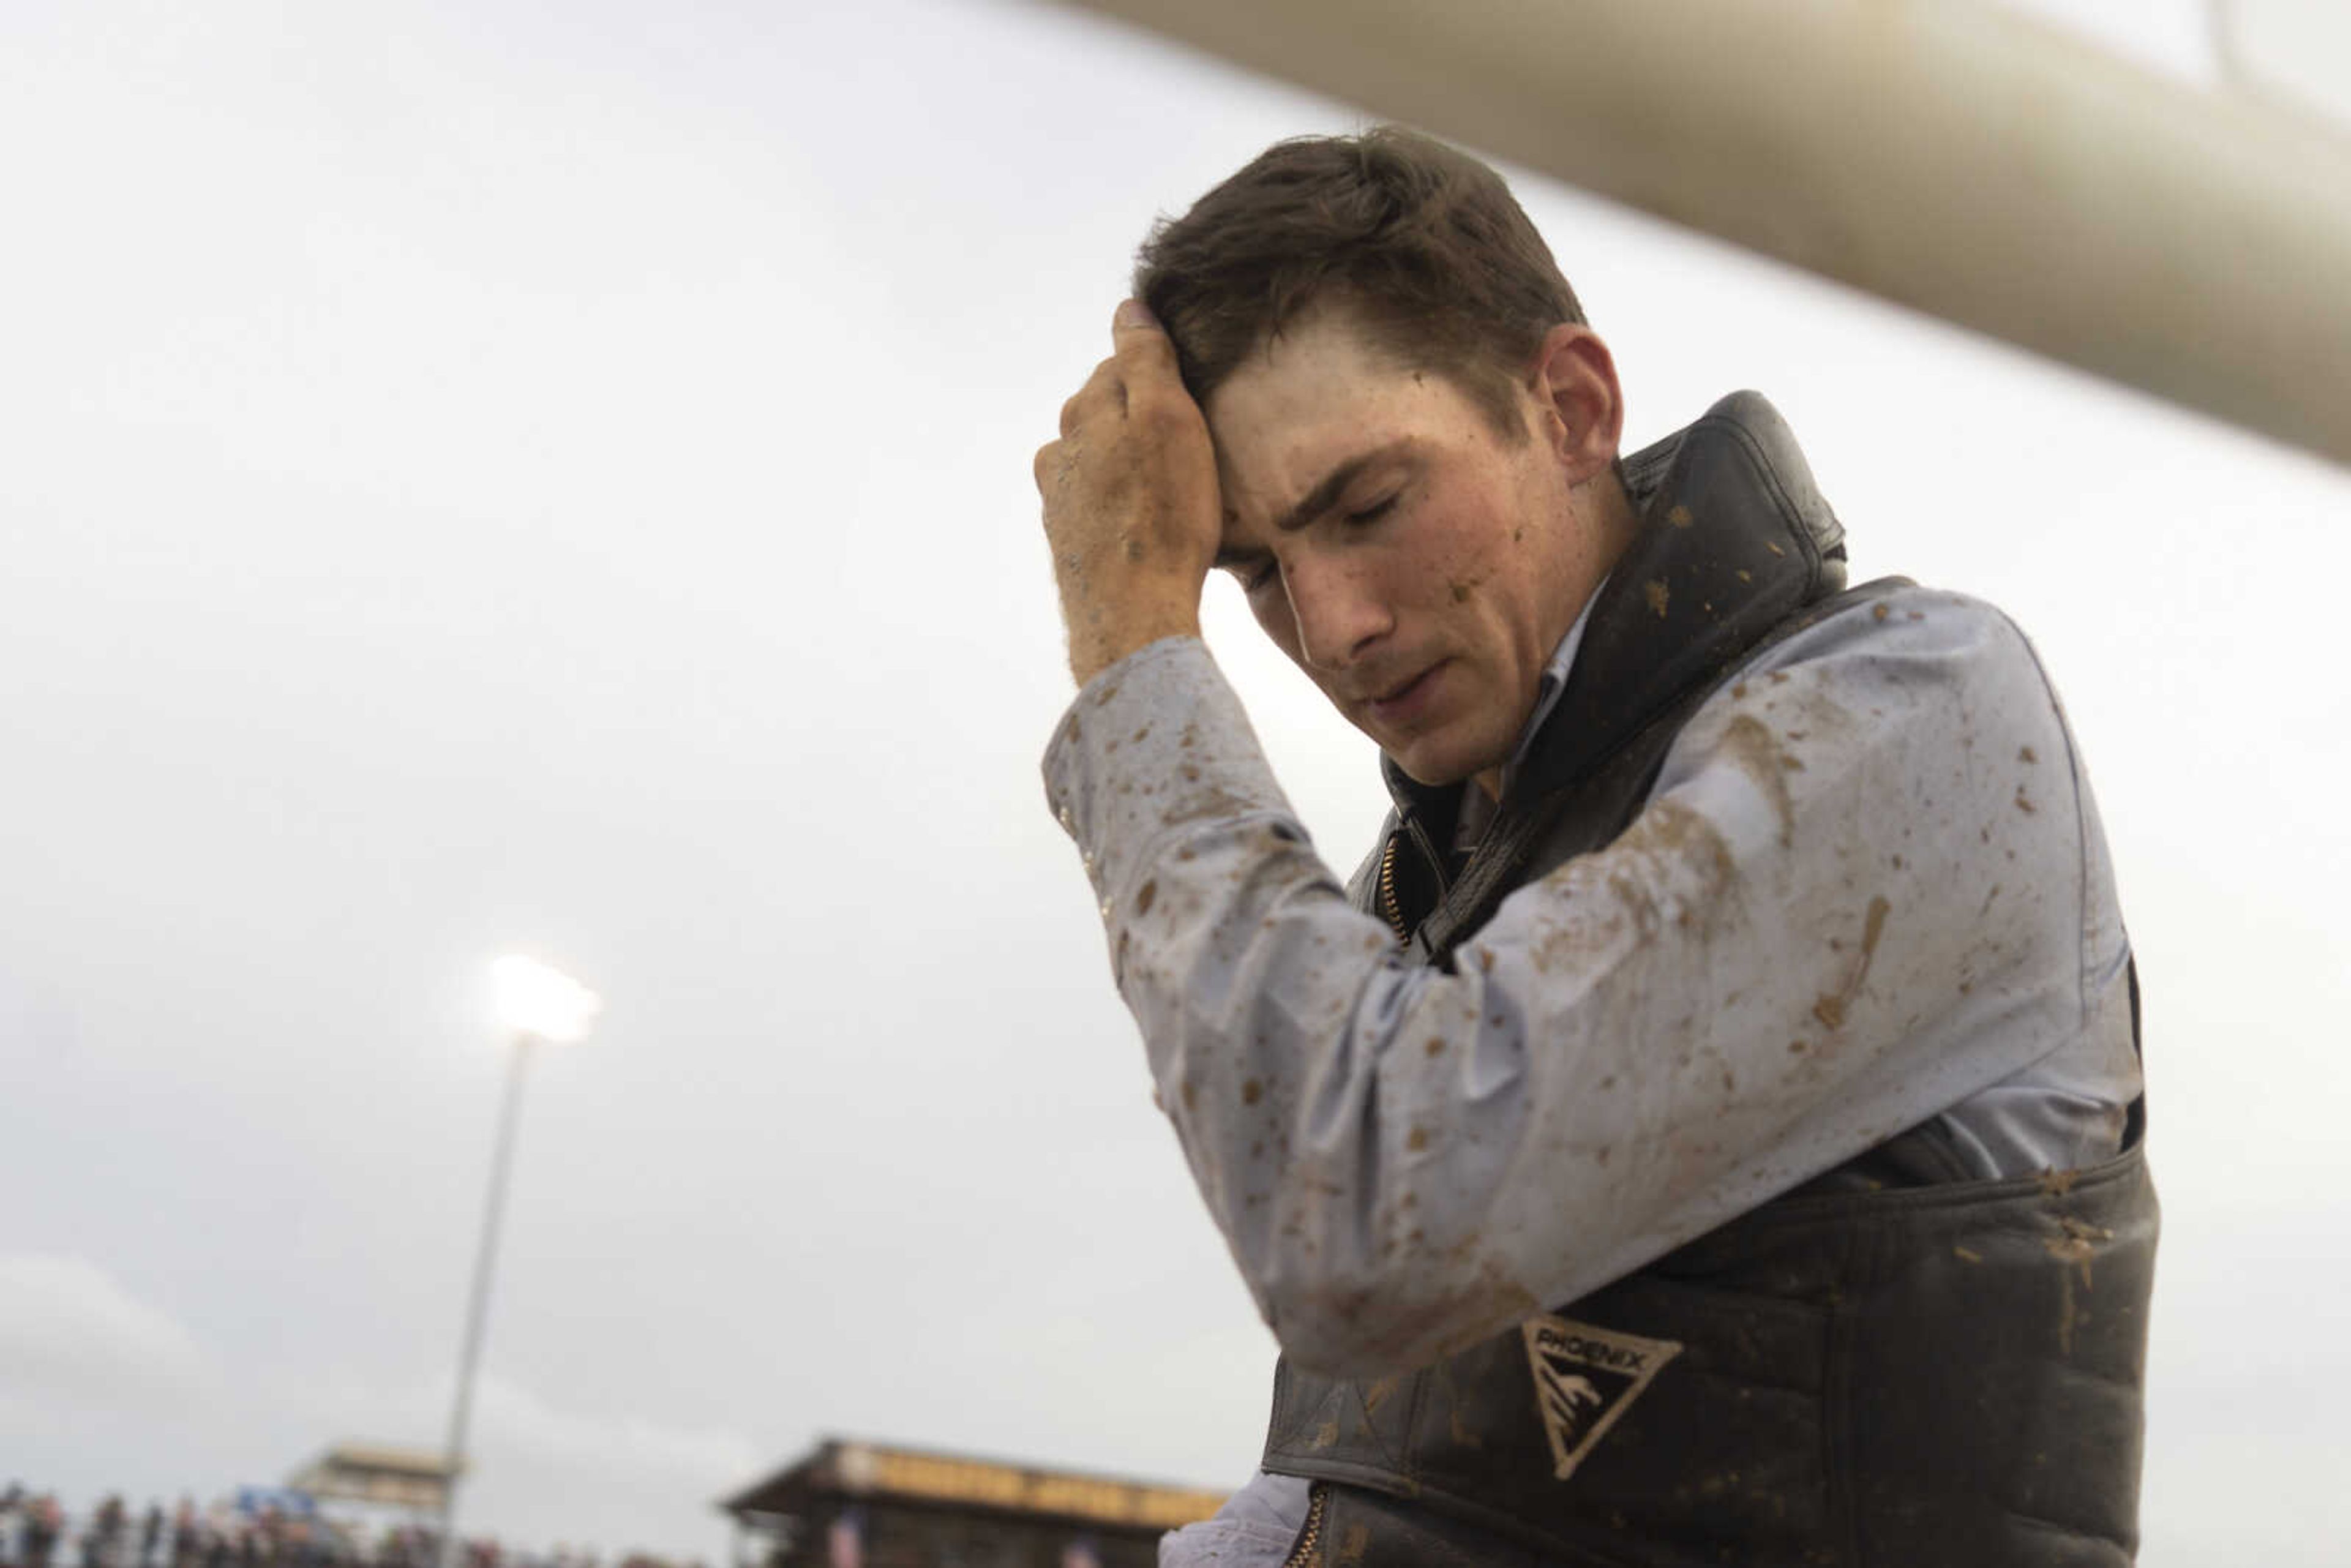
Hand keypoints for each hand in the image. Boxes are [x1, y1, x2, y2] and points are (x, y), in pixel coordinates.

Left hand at [1035, 299, 1222, 685]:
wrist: (1133, 613)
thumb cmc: (1161, 515)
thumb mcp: (1167, 418)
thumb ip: (1145, 360)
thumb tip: (1128, 308)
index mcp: (1082, 413)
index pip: (1120, 367)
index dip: (1160, 376)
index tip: (1191, 393)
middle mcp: (1059, 453)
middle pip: (1107, 414)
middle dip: (1142, 418)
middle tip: (1191, 442)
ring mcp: (1059, 500)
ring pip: (1102, 461)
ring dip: (1131, 464)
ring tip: (1174, 488)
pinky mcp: (1070, 542)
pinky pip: (1101, 506)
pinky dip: (1124, 505)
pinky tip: (1150, 524)